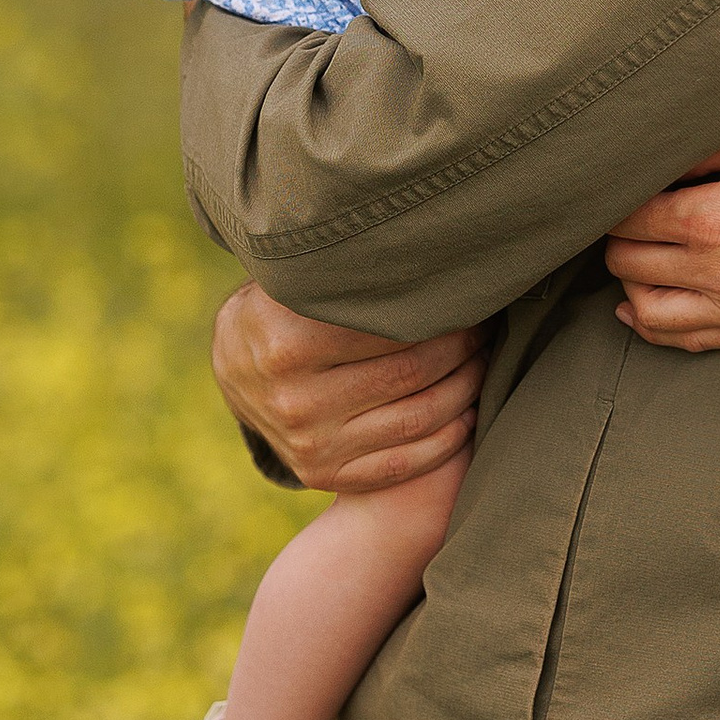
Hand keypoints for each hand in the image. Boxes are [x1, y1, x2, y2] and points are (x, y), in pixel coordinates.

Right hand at [211, 284, 485, 487]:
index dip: (443, 310)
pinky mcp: (324, 474)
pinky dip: (449, 438)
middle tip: (487, 323)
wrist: (232, 367)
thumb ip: (347, 276)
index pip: (392, 328)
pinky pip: (405, 462)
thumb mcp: (293, 282)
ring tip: (485, 359)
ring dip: (467, 388)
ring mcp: (311, 446)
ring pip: (418, 418)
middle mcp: (296, 403)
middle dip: (464, 346)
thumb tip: (426, 244)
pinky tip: (469, 412)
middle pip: (412, 372)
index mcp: (288, 346)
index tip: (469, 294)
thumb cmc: (280, 307)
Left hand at [604, 113, 719, 350]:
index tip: (626, 182)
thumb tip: (664, 145)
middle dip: (618, 235)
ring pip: (647, 311)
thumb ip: (716, 138)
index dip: (616, 197)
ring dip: (629, 282)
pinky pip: (685, 340)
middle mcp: (718, 272)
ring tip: (637, 254)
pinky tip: (641, 306)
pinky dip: (652, 325)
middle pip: (628, 263)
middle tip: (631, 211)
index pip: (629, 217)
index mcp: (714, 217)